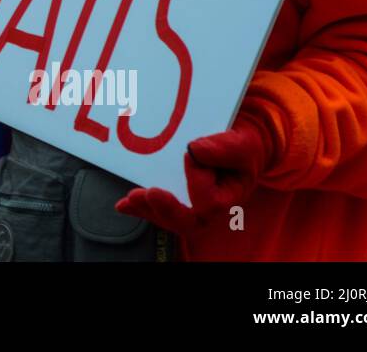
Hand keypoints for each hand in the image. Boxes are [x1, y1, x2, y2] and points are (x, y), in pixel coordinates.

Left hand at [115, 118, 270, 234]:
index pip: (210, 202)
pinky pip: (156, 209)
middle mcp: (208, 209)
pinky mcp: (174, 198)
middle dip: (166, 210)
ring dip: (148, 209)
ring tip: (132, 198)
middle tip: (150, 194)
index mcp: (229, 198)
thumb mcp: (243, 144)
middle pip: (187, 222)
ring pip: (168, 218)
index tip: (190, 152)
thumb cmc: (242, 147)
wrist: (235, 144)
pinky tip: (123, 205)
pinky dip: (139, 207)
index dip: (198, 181)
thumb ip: (225, 148)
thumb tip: (194, 149)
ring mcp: (189, 206)